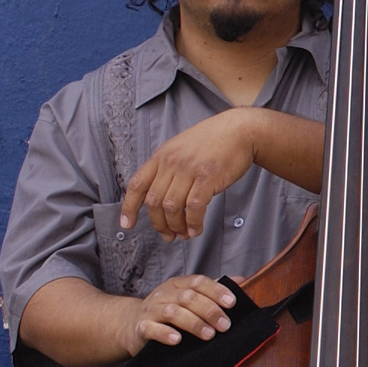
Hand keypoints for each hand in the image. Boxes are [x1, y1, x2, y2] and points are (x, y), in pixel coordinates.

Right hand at [118, 275, 236, 355]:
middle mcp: (164, 294)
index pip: (198, 282)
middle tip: (226, 326)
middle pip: (188, 297)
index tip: (232, 303)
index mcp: (178, 284)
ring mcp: (151, 310)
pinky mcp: (142, 327)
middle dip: (210, 311)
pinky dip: (165, 334)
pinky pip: (152, 328)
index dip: (216, 290)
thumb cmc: (169, 311)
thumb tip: (242, 280)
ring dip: (193, 323)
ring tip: (209, 335)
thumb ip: (213, 290)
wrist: (133, 325)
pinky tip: (178, 340)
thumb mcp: (190, 297)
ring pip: (172, 312)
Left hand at [122, 109, 264, 238]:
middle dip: (159, 224)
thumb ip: (169, 168)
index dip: (129, 207)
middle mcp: (171, 163)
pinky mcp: (208, 178)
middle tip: (168, 235)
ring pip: (172, 207)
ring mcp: (189, 170)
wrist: (239, 131)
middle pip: (154, 201)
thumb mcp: (181, 148)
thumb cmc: (213, 141)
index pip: (137, 185)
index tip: (127, 224)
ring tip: (184, 234)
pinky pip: (194, 207)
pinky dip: (193, 222)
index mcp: (161, 156)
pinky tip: (196, 228)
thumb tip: (163, 198)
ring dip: (177, 226)